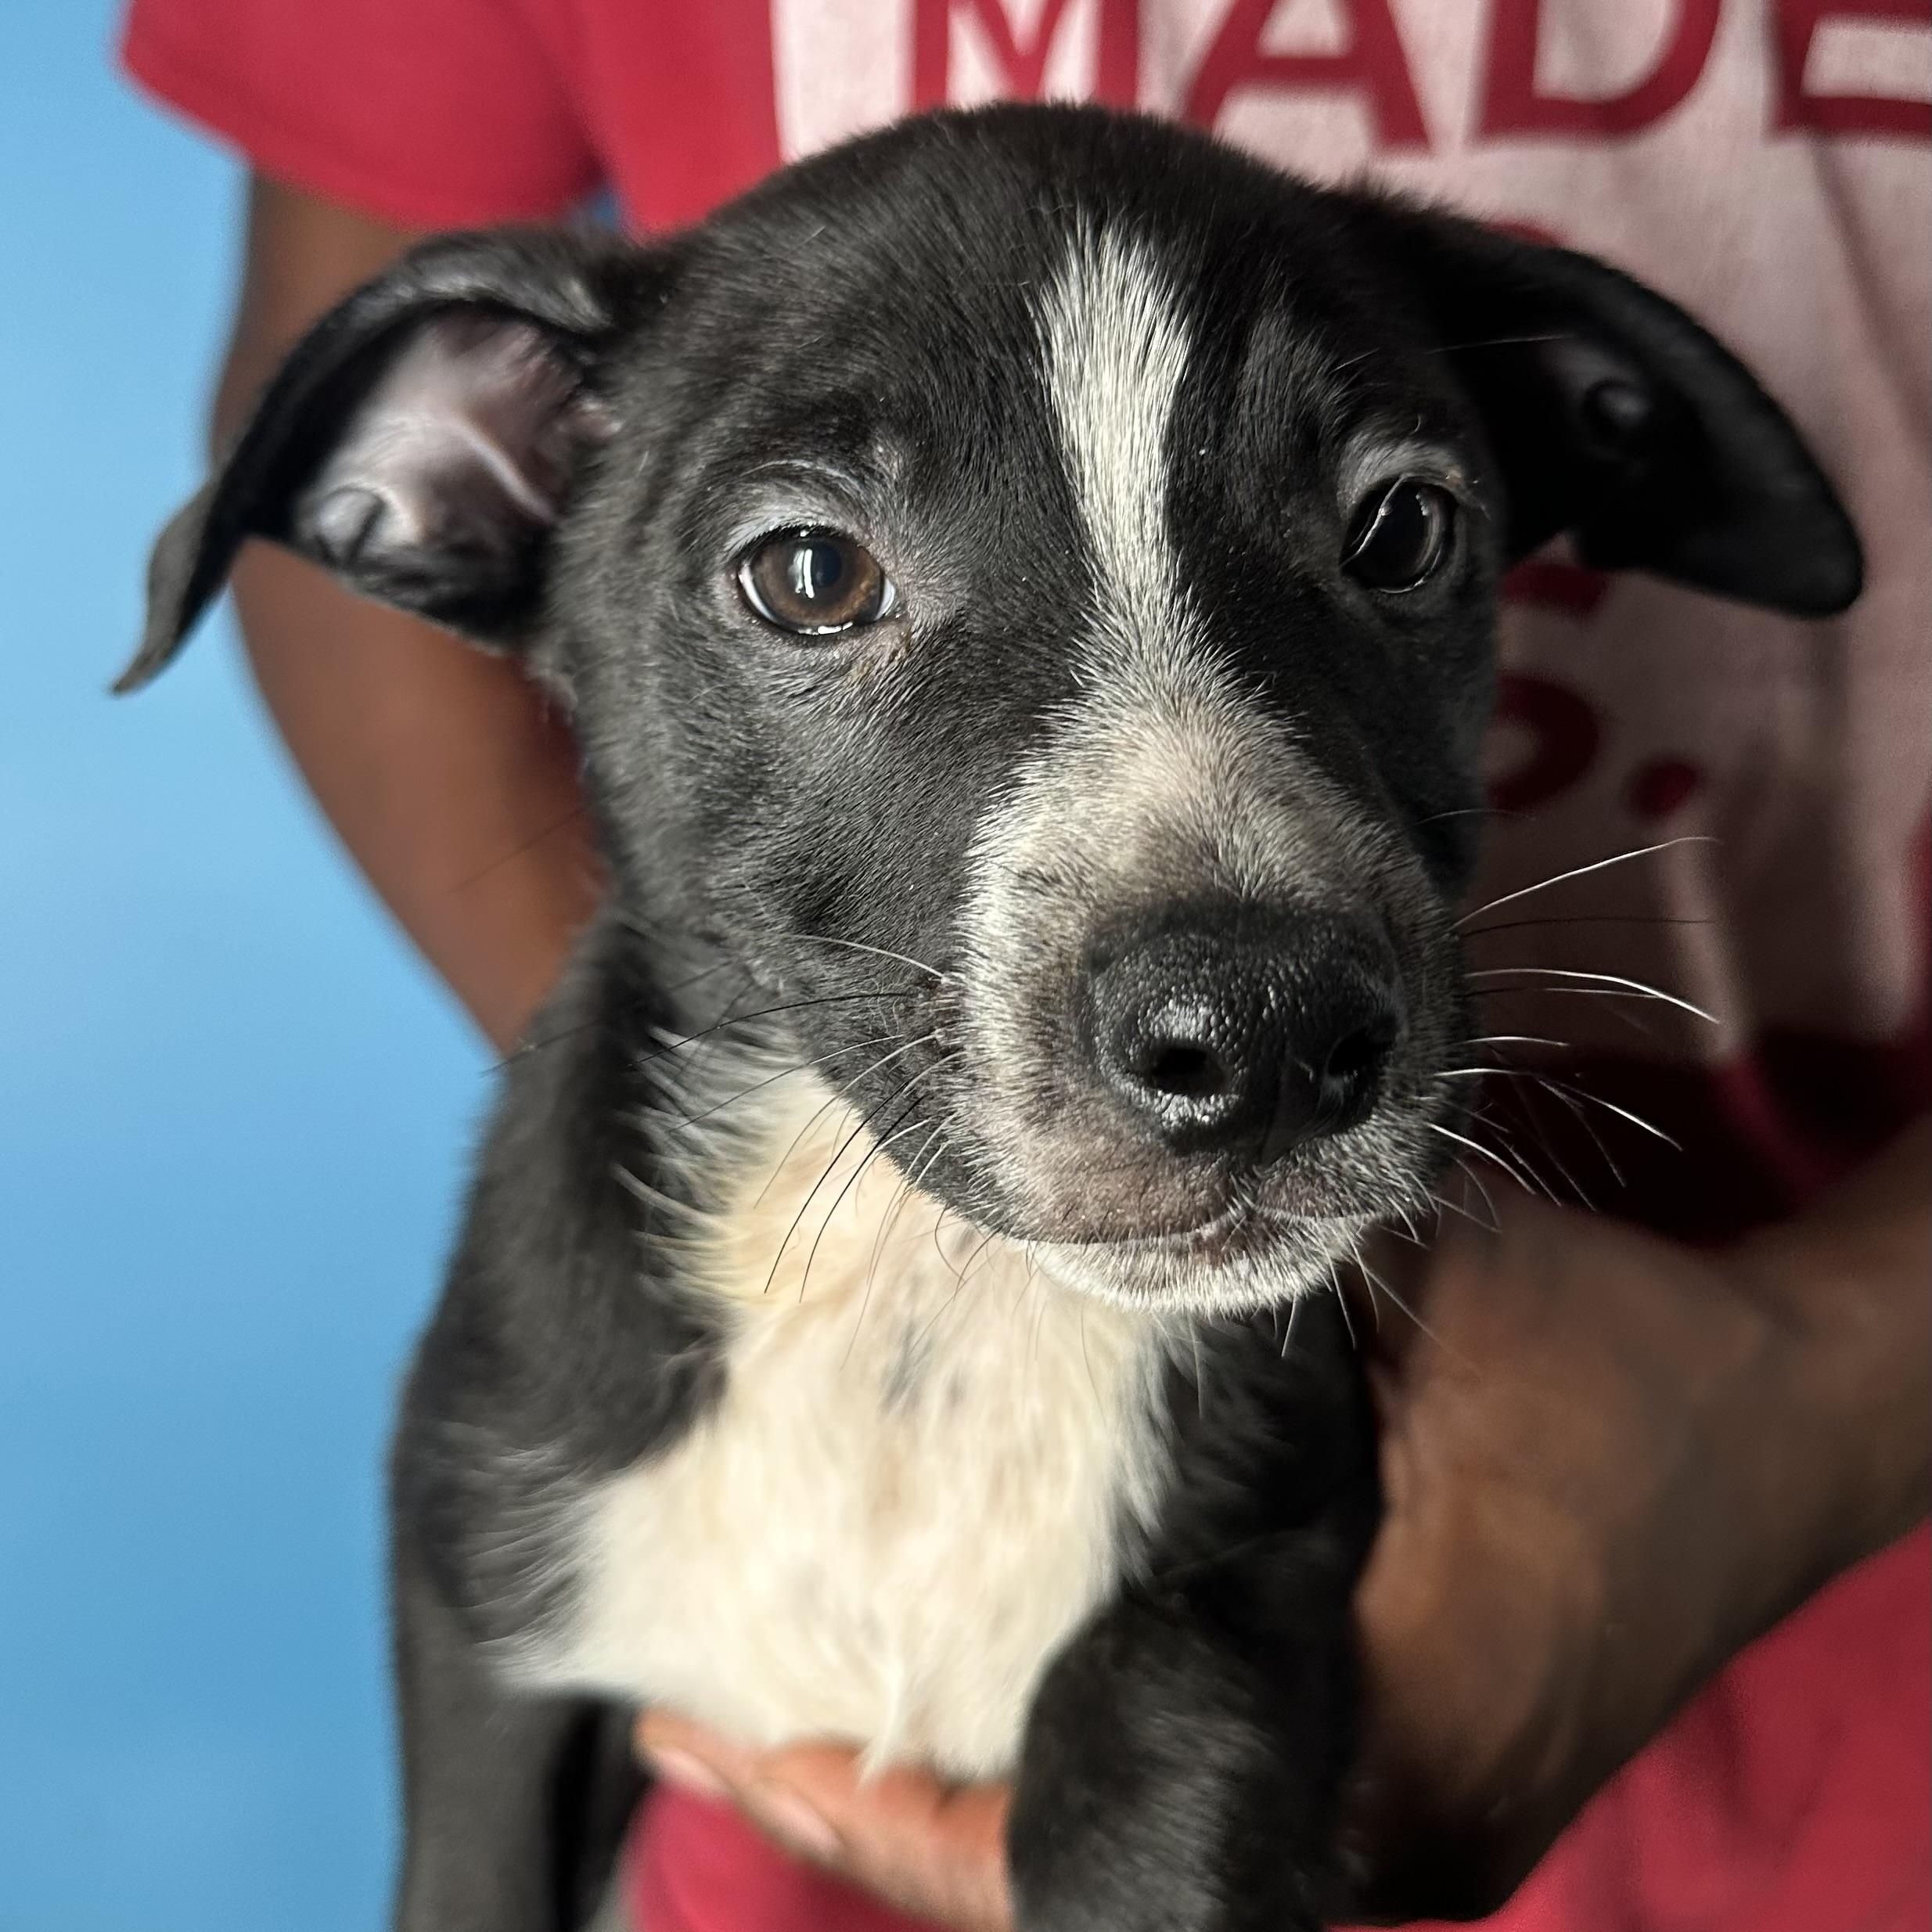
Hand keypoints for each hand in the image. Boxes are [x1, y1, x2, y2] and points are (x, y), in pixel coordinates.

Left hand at [636, 1120, 1927, 1926]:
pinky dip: (1069, 1781)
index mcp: (1373, 1738)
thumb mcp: (1418, 1299)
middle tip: (726, 1729)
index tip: (749, 1737)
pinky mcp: (1417, 1795)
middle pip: (1075, 1881)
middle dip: (893, 1815)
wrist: (1779, 1415)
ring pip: (1132, 1864)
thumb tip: (1062, 1239)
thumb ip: (1248, 1324)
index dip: (894, 1812)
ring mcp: (1403, 1838)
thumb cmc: (1607, 1354)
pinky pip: (1200, 1821)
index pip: (1077, 1843)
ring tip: (806, 1731)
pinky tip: (977, 1717)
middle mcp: (1383, 1842)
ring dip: (968, 1809)